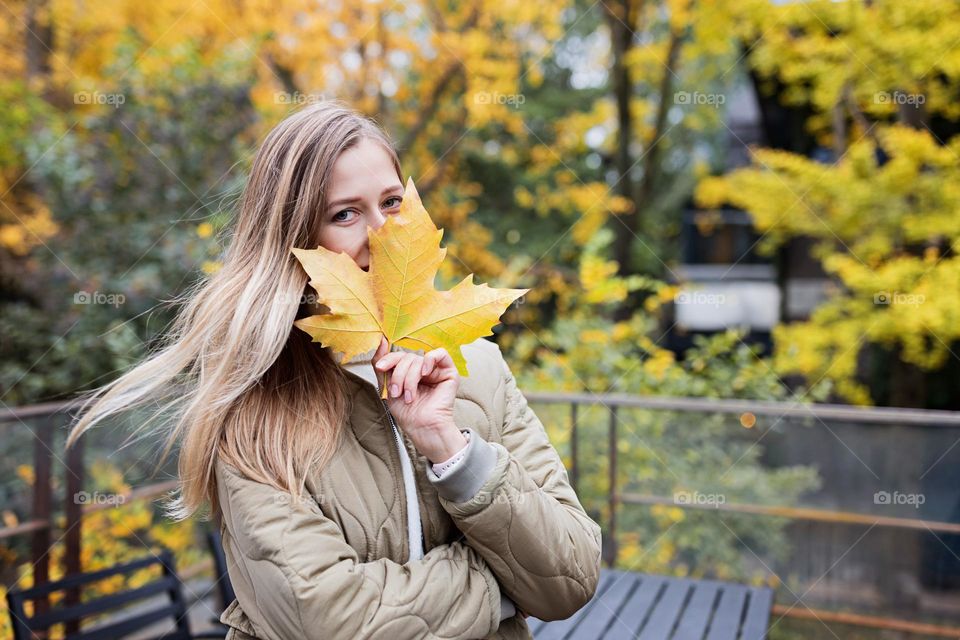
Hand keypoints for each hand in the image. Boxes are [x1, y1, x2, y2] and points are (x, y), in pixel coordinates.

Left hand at [371, 336, 465, 461]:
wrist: (422, 428)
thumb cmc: (407, 412)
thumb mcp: (387, 387)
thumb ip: (382, 365)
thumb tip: (381, 341)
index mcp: (409, 371)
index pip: (398, 356)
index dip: (388, 358)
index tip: (380, 367)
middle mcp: (422, 368)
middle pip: (406, 357)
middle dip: (398, 374)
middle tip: (396, 392)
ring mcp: (436, 369)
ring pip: (418, 359)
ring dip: (409, 378)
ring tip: (409, 395)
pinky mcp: (449, 372)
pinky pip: (440, 354)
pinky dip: (429, 360)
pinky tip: (425, 373)